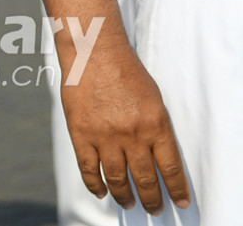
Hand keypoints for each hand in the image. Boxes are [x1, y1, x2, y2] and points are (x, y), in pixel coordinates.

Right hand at [62, 44, 190, 214]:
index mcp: (155, 125)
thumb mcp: (154, 100)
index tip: (179, 202)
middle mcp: (132, 134)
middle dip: (152, 199)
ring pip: (117, 178)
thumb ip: (156, 130)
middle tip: (153, 208)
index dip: (176, 189)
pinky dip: (96, 185)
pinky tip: (102, 192)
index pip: (170, 169)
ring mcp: (104, 135)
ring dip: (125, 196)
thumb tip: (157, 159)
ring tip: (129, 204)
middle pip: (145, 179)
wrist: (93, 51)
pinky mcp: (80, 133)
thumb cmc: (126, 72)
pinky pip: (88, 168)